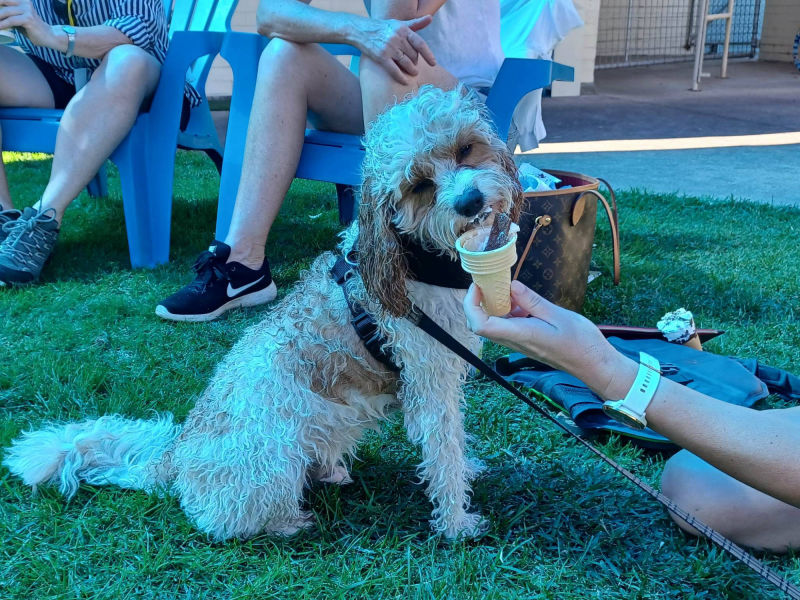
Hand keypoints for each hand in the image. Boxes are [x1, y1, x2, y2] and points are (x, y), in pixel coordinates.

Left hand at [0, 0, 57, 47]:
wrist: (49, 36)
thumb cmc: (33, 29)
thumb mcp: (19, 18)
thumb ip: (10, 14)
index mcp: (22, 0)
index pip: (5, 0)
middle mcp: (25, 2)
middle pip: (3, 2)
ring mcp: (27, 9)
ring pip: (6, 12)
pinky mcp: (28, 18)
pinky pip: (11, 21)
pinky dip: (3, 25)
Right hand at [357, 15, 435, 84]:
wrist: (360, 30)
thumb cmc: (382, 27)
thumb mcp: (399, 23)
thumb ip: (415, 23)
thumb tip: (430, 18)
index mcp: (403, 29)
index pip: (420, 43)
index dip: (428, 54)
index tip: (433, 63)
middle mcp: (397, 38)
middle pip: (413, 55)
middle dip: (415, 62)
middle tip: (415, 65)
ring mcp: (389, 48)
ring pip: (406, 63)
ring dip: (412, 70)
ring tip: (414, 73)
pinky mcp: (381, 57)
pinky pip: (394, 70)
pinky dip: (401, 77)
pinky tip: (405, 81)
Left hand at [463, 281, 630, 397]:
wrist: (594, 365)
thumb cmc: (581, 342)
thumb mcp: (558, 315)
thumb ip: (532, 301)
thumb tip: (511, 286)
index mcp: (520, 334)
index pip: (481, 325)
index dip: (472, 305)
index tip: (478, 286)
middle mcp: (514, 341)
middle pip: (481, 324)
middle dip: (478, 302)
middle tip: (489, 281)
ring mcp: (518, 343)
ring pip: (493, 324)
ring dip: (493, 305)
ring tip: (506, 287)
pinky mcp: (525, 342)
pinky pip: (507, 326)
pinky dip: (508, 311)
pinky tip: (522, 301)